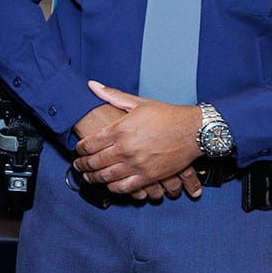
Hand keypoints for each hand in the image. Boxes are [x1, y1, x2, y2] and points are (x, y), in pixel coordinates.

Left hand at [71, 81, 203, 198]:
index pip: (89, 144)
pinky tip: (109, 184)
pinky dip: (113, 188)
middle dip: (82, 165)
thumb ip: (112, 95)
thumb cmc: (167, 115)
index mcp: (120, 130)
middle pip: (94, 162)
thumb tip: (92, 85)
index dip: (80, 149)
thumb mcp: (138, 103)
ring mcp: (137, 164)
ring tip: (88, 177)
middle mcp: (126, 149)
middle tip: (78, 166)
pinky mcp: (149, 177)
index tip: (78, 150)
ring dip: (93, 178)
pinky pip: (125, 187)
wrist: (194, 130)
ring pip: (106, 177)